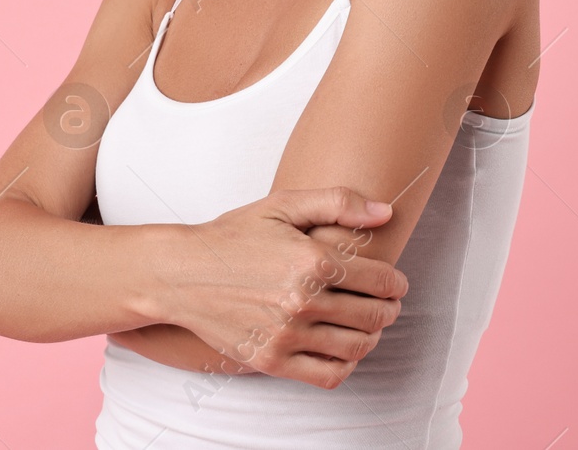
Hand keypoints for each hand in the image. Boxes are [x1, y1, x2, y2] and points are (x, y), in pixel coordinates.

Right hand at [154, 186, 408, 389]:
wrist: (181, 273)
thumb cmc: (232, 236)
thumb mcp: (282, 205)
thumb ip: (337, 202)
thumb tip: (386, 212)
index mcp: (312, 261)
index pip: (381, 281)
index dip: (396, 283)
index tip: (395, 283)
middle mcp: (302, 301)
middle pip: (373, 315)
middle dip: (389, 309)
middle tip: (387, 304)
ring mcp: (286, 335)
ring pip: (356, 347)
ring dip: (372, 337)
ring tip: (368, 326)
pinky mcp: (271, 360)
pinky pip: (327, 375)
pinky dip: (346, 365)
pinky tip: (343, 350)